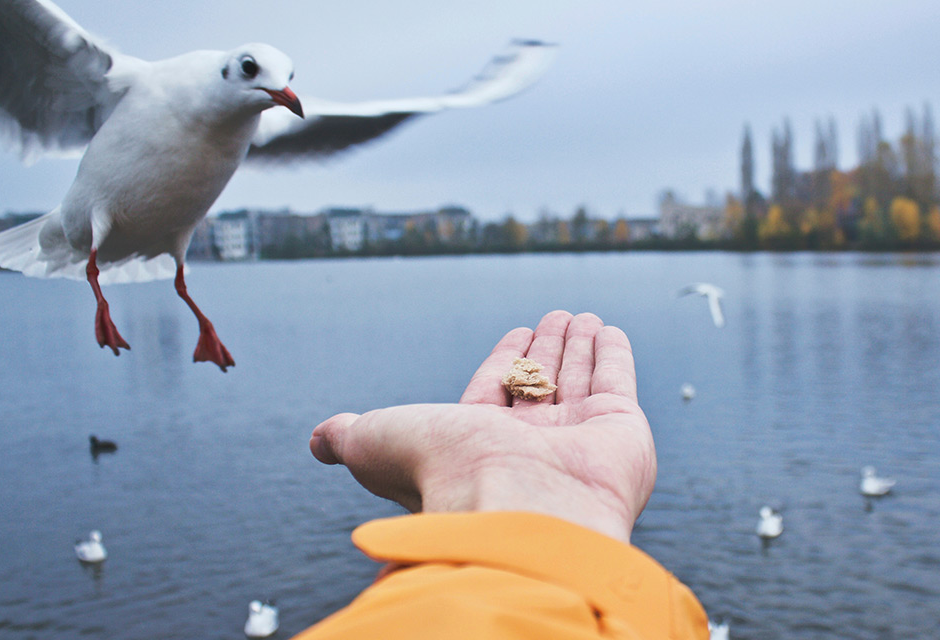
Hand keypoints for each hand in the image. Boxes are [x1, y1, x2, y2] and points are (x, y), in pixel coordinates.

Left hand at [310, 311, 655, 541]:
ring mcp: (578, 441)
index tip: (516, 333)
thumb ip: (352, 435)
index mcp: (479, 448)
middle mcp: (530, 448)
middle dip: (545, 350)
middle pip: (539, 385)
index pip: (494, 393)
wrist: (517, 508)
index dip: (504, 361)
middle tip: (554, 317)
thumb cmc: (445, 477)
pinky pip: (617, 382)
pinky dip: (614, 355)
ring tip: (579, 316)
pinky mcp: (621, 432)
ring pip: (578, 380)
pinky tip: (608, 332)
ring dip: (578, 346)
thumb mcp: (378, 442)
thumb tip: (319, 439)